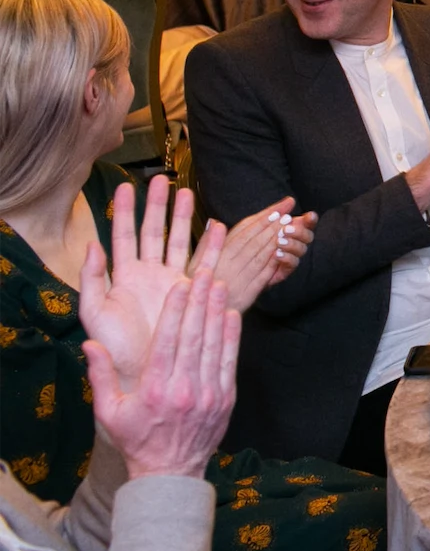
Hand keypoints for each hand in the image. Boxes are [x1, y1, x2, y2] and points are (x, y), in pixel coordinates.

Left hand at [80, 178, 201, 392]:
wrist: (143, 370)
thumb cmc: (115, 346)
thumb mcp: (93, 312)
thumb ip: (91, 279)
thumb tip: (93, 245)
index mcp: (122, 276)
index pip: (123, 235)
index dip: (124, 211)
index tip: (127, 186)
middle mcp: (148, 273)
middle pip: (153, 231)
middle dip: (157, 205)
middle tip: (162, 180)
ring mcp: (170, 281)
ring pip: (178, 240)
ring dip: (183, 217)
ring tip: (187, 193)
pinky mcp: (190, 292)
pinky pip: (202, 263)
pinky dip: (211, 245)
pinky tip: (217, 227)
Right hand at [84, 268, 238, 480]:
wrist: (170, 472)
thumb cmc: (136, 438)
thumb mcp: (109, 411)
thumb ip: (101, 375)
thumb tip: (90, 343)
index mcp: (154, 390)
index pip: (167, 342)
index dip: (176, 311)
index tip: (181, 285)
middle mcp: (183, 389)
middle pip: (194, 337)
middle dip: (200, 301)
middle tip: (204, 273)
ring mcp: (208, 394)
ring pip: (214, 345)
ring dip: (217, 311)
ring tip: (219, 284)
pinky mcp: (225, 398)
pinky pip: (230, 361)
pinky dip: (231, 336)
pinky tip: (231, 314)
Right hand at [191, 196, 313, 312]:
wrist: (197, 319)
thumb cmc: (193, 289)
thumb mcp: (193, 265)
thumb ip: (206, 243)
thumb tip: (214, 222)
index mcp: (216, 256)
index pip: (244, 231)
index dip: (263, 218)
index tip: (279, 208)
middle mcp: (228, 266)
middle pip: (255, 241)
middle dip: (274, 225)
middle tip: (290, 213)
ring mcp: (239, 280)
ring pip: (261, 255)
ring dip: (277, 240)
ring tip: (291, 226)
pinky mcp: (247, 295)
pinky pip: (264, 275)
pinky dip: (274, 261)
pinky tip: (284, 251)